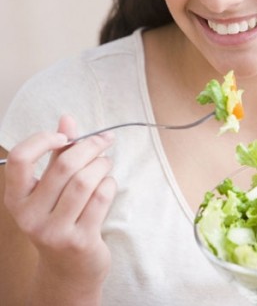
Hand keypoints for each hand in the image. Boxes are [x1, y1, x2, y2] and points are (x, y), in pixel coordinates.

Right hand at [3, 115, 116, 297]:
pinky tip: (108, 184)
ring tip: (106, 163)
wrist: (69, 269)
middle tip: (104, 141)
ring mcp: (54, 231)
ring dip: (102, 165)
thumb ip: (59, 153)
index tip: (64, 137)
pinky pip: (101, 197)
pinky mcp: (79, 240)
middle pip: (64, 166)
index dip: (43, 139)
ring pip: (86, 180)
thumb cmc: (60, 217)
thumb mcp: (52, 186)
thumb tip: (67, 118)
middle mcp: (30, 216)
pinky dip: (109, 183)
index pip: (20, 158)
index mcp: (17, 198)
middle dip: (90, 147)